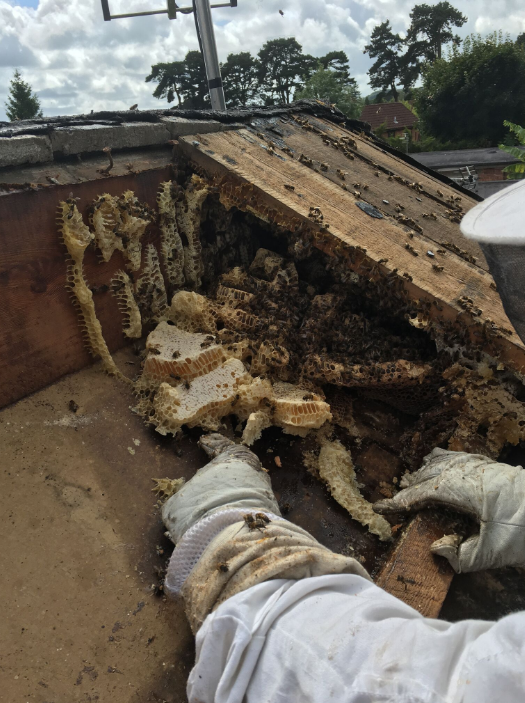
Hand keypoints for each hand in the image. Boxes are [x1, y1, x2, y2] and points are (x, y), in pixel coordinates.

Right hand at [374, 448, 524, 572]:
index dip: (400, 501)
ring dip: (424, 471)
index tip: (380, 508)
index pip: (423, 493)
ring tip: (412, 480)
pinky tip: (437, 458)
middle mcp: (470, 471)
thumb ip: (462, 556)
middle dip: (410, 487)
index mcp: (466, 489)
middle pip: (430, 473)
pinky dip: (442, 458)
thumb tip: (436, 550)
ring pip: (443, 460)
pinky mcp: (492, 465)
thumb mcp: (495, 553)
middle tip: (396, 503)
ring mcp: (482, 465)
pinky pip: (458, 456)